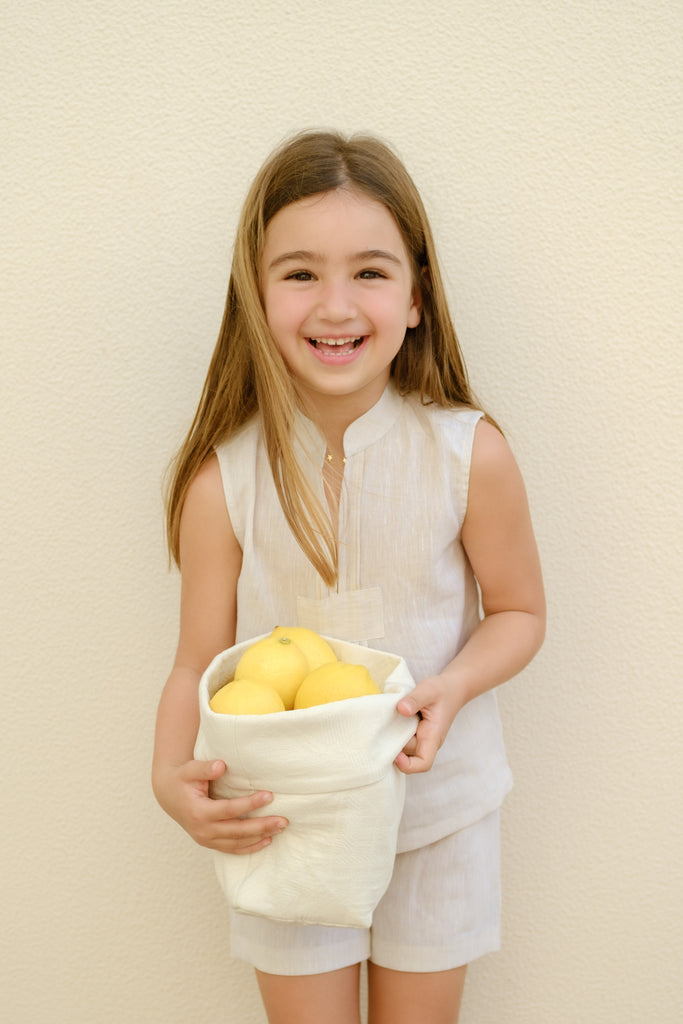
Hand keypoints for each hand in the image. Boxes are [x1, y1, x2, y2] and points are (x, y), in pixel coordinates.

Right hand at [155, 759, 287, 853]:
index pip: (229, 810)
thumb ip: (205, 768)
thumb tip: (222, 766)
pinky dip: (249, 847)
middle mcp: (202, 830)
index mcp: (198, 812)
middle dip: (262, 826)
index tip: (270, 795)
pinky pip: (232, 849)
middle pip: (237, 831)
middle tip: (283, 820)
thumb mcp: (189, 769)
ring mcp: (206, 839)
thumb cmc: (182, 779)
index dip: (250, 803)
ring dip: (259, 837)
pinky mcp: (209, 842)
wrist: (168, 794)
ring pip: (237, 843)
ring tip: (280, 829)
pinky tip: (266, 841)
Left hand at [394, 676, 463, 774]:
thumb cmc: (442, 690)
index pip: (423, 763)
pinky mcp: (416, 733)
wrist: (452, 689)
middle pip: (408, 754)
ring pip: (403, 747)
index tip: (395, 754)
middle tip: (382, 727)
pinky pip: (403, 738)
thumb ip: (415, 699)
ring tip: (385, 720)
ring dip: (392, 737)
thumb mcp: (428, 690)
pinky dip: (394, 733)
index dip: (408, 765)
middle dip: (394, 744)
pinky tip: (389, 720)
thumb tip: (401, 709)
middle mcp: (427, 741)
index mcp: (433, 736)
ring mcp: (422, 738)